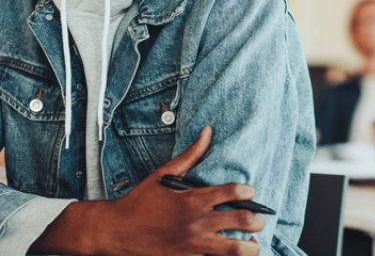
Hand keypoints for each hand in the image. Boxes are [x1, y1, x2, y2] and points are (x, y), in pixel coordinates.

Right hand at [31, 126, 263, 255]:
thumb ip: (190, 155)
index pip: (234, 192)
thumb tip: (207, 132)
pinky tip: (228, 254)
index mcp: (193, 199)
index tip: (250, 193)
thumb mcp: (163, 174)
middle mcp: (197, 222)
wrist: (116, 231)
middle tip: (258, 222)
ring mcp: (193, 244)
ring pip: (235, 250)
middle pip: (242, 222)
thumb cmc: (140, 201)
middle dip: (257, 222)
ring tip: (253, 245)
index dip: (248, 192)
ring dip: (250, 247)